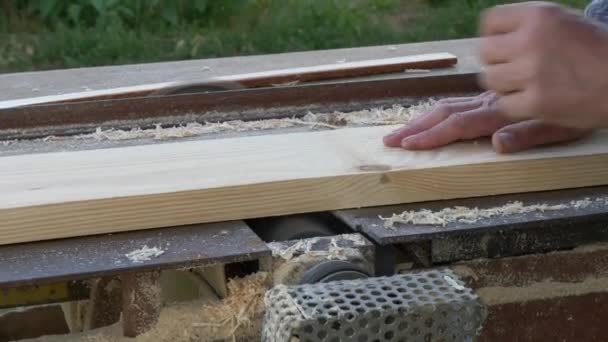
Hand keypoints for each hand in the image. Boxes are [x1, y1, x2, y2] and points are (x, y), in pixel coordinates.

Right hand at [383, 91, 587, 152]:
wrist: (606, 66)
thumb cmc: (587, 103)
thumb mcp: (565, 126)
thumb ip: (528, 136)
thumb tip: (496, 145)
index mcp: (507, 111)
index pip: (460, 125)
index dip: (431, 136)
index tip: (407, 145)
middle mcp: (496, 97)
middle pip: (446, 112)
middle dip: (416, 127)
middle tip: (390, 140)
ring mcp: (496, 88)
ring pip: (452, 101)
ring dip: (424, 118)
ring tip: (403, 130)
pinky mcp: (498, 83)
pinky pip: (465, 91)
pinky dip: (443, 104)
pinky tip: (433, 113)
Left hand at [480, 2, 607, 128]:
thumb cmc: (597, 51)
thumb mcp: (564, 22)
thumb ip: (528, 24)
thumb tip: (490, 35)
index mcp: (539, 15)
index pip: (490, 22)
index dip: (495, 35)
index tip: (507, 46)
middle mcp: (532, 40)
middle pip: (485, 52)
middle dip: (498, 61)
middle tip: (518, 68)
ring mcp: (532, 72)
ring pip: (491, 79)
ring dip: (505, 84)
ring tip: (529, 83)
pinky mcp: (536, 102)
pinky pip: (505, 104)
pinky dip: (517, 105)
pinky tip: (537, 99)